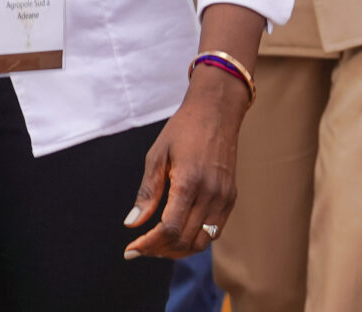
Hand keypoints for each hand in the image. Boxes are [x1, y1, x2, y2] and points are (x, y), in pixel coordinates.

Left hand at [124, 61, 248, 258]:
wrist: (217, 111)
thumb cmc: (183, 129)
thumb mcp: (157, 155)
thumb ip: (147, 192)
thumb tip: (132, 224)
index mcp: (189, 181)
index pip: (169, 228)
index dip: (148, 244)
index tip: (130, 249)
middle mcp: (211, 193)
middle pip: (184, 240)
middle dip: (158, 250)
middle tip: (139, 248)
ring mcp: (224, 197)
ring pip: (201, 242)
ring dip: (177, 250)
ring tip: (157, 245)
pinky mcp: (231, 198)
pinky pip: (213, 232)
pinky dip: (194, 240)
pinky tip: (177, 233)